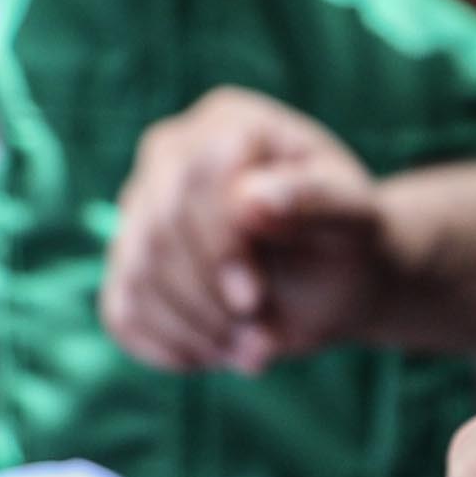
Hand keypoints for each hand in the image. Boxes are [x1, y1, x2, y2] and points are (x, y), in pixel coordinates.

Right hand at [104, 85, 407, 370]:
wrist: (331, 277)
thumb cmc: (344, 236)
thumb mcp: (353, 217)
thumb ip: (312, 199)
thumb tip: (249, 201)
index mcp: (228, 123)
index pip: (193, 181)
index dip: (215, 248)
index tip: (254, 301)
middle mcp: (171, 154)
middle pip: (157, 233)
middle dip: (208, 302)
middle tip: (262, 344)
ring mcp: (141, 207)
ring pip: (136, 276)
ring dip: (195, 333)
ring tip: (253, 353)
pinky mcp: (128, 261)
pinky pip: (122, 311)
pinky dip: (168, 346)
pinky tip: (217, 353)